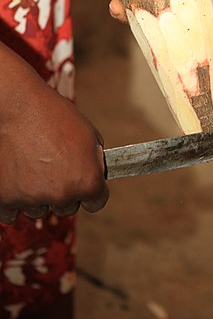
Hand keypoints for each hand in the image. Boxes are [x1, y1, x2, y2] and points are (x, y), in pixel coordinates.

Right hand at [0, 44, 108, 223]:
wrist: (14, 106)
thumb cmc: (49, 115)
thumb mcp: (88, 133)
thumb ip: (95, 159)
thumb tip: (96, 172)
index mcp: (86, 181)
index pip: (96, 203)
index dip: (92, 192)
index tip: (84, 185)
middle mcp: (61, 195)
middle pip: (67, 207)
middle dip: (63, 191)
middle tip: (52, 167)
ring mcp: (31, 200)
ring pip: (38, 210)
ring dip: (37, 195)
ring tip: (31, 166)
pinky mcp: (5, 200)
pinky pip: (12, 213)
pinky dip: (13, 198)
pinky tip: (14, 177)